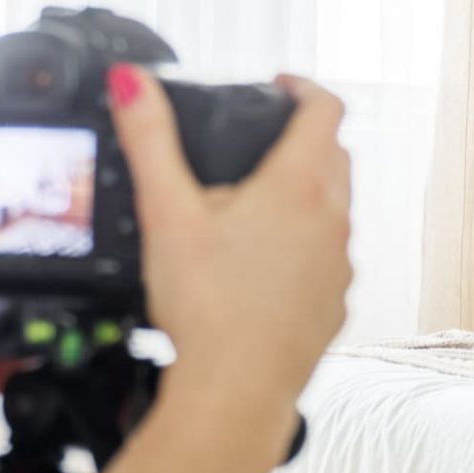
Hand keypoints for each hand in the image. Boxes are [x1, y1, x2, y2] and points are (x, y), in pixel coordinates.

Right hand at [105, 65, 351, 452]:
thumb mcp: (167, 212)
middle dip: (303, 138)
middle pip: (335, 155)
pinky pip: (328, 258)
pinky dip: (305, 245)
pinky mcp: (336, 303)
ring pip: (336, 209)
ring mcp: (341, 264)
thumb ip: (150, 140)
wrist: (236, 390)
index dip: (302, 86)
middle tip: (262, 140)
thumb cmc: (206, 307)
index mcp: (301, 184)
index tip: (278, 85)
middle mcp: (335, 218)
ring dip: (307, 194)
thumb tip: (133, 82)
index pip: (325, 107)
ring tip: (256, 203)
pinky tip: (264, 264)